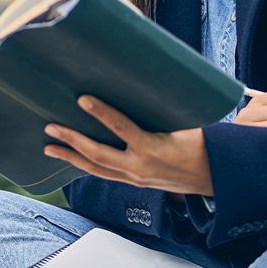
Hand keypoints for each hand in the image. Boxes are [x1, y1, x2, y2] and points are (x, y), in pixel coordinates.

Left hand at [42, 95, 211, 194]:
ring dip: (71, 157)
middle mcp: (141, 167)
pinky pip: (105, 174)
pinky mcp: (136, 183)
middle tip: (50, 127)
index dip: (101, 112)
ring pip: (96, 169)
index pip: (122, 128)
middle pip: (98, 154)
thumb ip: (159, 110)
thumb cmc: (203, 144)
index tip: (83, 98)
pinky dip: (86, 165)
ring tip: (49, 147)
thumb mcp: (185, 123)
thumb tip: (137, 84)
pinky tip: (72, 158)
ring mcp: (136, 178)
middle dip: (71, 140)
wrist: (218, 177)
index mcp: (155, 148)